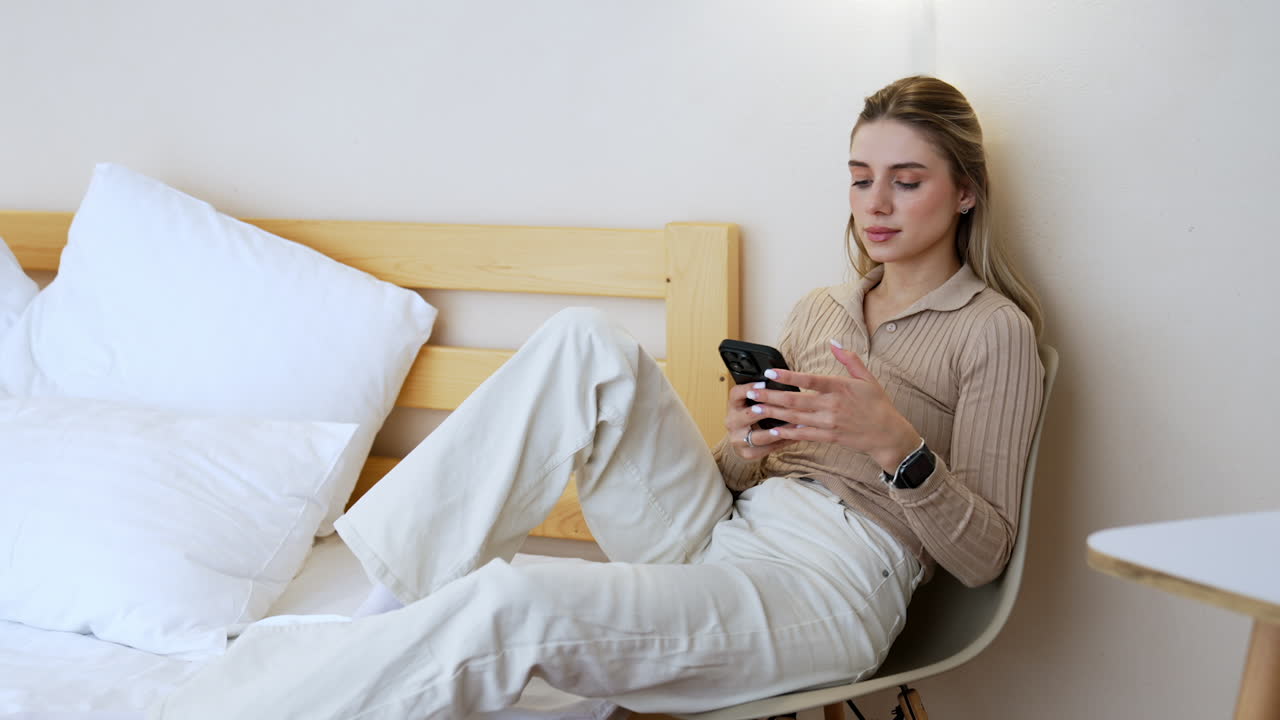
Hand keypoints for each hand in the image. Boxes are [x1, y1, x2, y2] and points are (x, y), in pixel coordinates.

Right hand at [724, 378, 796, 460]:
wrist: (740, 440)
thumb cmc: (750, 416)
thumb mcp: (750, 402)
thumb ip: (762, 395)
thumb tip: (782, 380)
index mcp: (733, 405)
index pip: (736, 393)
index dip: (749, 387)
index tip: (764, 382)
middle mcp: (732, 421)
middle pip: (749, 415)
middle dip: (768, 410)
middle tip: (787, 406)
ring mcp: (738, 439)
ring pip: (760, 436)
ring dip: (780, 431)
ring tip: (797, 425)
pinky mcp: (747, 453)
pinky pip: (767, 448)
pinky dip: (783, 442)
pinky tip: (796, 437)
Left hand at [743, 340, 920, 471]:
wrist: (888, 435)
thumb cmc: (877, 404)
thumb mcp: (867, 378)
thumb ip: (849, 359)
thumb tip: (834, 341)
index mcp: (841, 387)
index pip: (810, 379)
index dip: (788, 376)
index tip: (770, 372)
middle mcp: (832, 405)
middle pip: (796, 400)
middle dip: (771, 396)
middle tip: (752, 391)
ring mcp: (829, 423)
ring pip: (795, 417)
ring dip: (774, 412)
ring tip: (755, 408)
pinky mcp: (829, 437)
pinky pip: (804, 435)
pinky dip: (788, 433)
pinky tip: (773, 429)